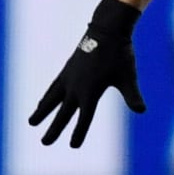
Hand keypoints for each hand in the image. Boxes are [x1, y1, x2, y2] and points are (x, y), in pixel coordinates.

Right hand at [29, 0, 146, 146]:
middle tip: (44, 143)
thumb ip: (132, 95)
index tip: (73, 146)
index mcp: (91, 91)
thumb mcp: (128, 76)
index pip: (85, 118)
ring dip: (42, 111)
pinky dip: (47, 96)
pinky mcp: (67, 70)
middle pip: (63, 113)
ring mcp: (69, 77)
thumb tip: (142, 110)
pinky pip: (53, 87)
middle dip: (54, 129)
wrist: (107, 29)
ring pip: (51, 99)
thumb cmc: (120, 54)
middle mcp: (76, 87)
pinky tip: (42, 102)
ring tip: (32, 121)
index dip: (80, 132)